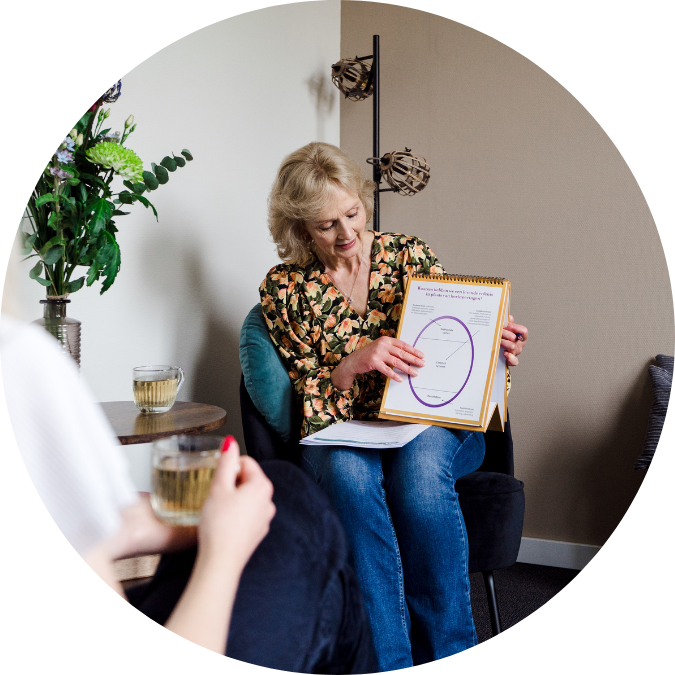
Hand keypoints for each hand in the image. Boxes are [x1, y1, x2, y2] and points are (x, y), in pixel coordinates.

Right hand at [197, 437, 275, 571]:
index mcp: (262, 486)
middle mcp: (268, 501)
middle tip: (216, 496)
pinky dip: (236, 514)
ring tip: (218, 511)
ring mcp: (265, 518)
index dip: (228, 467)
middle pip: (248, 479)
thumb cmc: (219, 525)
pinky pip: (247, 514)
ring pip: (247, 498)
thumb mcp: (219, 487)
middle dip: (231, 483)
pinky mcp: (258, 532)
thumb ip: (225, 462)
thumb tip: (231, 442)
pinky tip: (224, 523)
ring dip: (233, 499)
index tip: (217, 479)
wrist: (221, 562)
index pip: (246, 462)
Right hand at [333, 336, 425, 388]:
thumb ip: (391, 349)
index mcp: (386, 340)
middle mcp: (383, 345)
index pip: (403, 345)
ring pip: (396, 362)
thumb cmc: (369, 355)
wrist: (353, 360)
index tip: (422, 355)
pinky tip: (400, 379)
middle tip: (422, 364)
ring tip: (415, 373)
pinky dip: (394, 375)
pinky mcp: (373, 362)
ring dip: (407, 368)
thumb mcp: (380, 348)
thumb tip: (408, 356)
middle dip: (414, 359)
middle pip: (402, 353)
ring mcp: (378, 353)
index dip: (413, 350)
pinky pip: (387, 370)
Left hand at [501, 315, 527, 365]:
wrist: (492, 353)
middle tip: (498, 332)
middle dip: (506, 334)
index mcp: (519, 337)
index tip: (505, 325)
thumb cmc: (500, 339)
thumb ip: (506, 324)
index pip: (523, 331)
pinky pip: (514, 361)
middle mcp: (519, 345)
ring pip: (514, 347)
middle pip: (516, 338)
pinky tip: (505, 353)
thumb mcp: (502, 330)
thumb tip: (509, 317)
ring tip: (499, 341)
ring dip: (505, 343)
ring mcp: (515, 353)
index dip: (514, 327)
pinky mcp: (510, 361)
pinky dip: (510, 357)